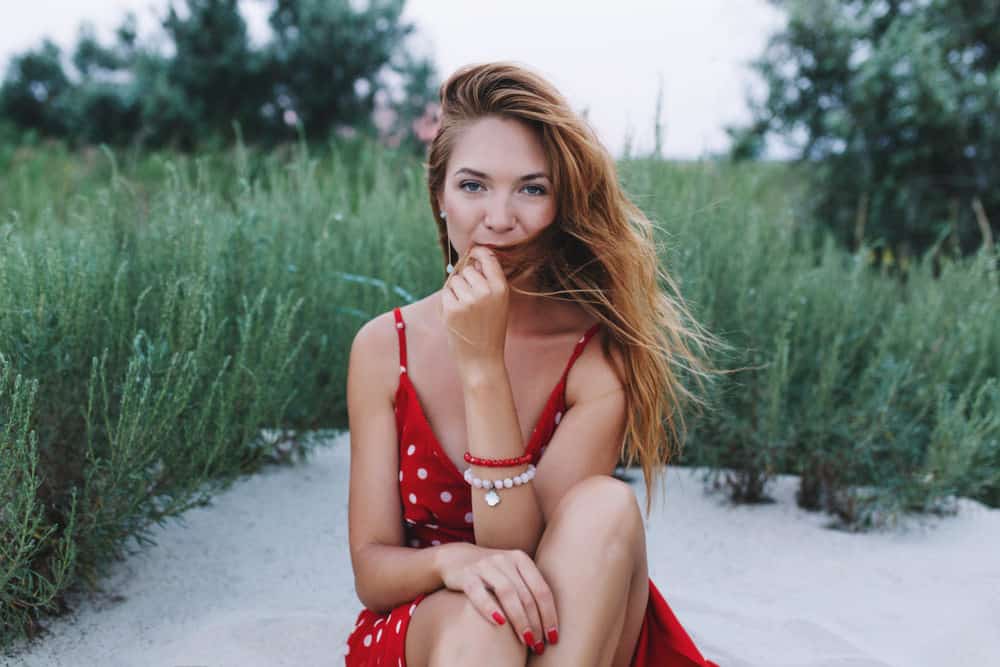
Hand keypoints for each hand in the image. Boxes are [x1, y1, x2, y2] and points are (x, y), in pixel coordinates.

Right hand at [434, 542, 558, 652]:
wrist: (455, 558)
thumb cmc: (491, 574)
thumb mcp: (512, 574)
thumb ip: (529, 590)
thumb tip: (550, 625)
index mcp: (520, 559)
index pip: (541, 589)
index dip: (549, 614)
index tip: (553, 637)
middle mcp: (504, 559)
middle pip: (526, 594)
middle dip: (535, 623)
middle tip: (539, 645)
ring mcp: (484, 566)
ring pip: (507, 593)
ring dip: (519, 619)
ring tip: (526, 640)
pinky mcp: (466, 575)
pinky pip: (479, 593)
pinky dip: (490, 608)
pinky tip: (499, 623)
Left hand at [440, 245, 508, 374]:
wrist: (482, 359)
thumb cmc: (490, 329)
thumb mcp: (499, 303)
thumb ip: (489, 281)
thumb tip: (471, 259)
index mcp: (501, 288)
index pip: (488, 257)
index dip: (478, 252)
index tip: (473, 253)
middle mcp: (485, 292)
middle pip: (467, 269)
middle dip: (466, 280)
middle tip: (472, 301)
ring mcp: (468, 301)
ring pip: (454, 280)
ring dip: (456, 291)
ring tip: (465, 309)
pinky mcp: (451, 309)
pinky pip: (445, 293)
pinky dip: (448, 301)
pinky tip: (457, 315)